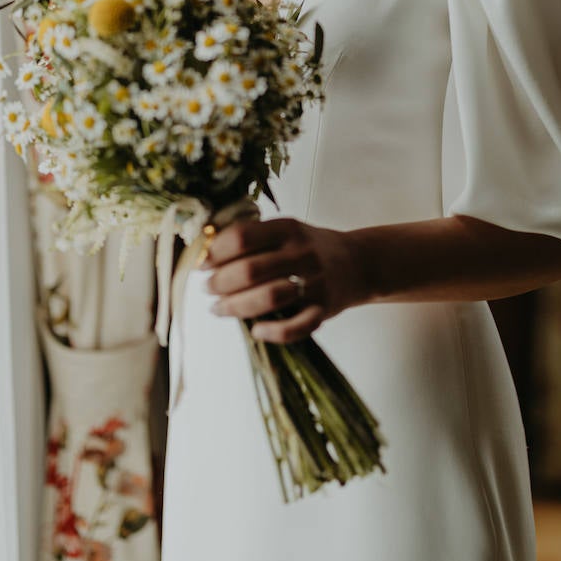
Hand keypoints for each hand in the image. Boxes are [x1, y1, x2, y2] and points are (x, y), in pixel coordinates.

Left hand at [201, 216, 368, 344]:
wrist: (359, 262)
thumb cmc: (310, 246)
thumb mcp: (286, 229)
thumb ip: (253, 236)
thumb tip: (204, 251)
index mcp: (289, 228)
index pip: (242, 237)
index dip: (215, 252)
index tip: (202, 263)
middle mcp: (303, 253)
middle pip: (250, 270)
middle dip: (219, 283)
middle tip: (207, 288)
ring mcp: (315, 282)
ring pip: (268, 298)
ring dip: (235, 307)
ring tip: (218, 308)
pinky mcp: (324, 309)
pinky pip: (296, 327)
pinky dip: (272, 332)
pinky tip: (256, 330)